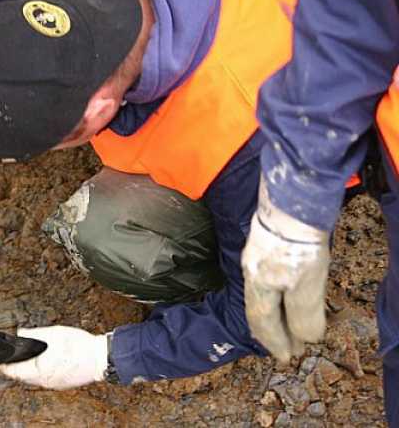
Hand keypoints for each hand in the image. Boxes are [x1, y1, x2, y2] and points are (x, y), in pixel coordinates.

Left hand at [0, 326, 107, 389]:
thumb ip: (33, 333)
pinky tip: (43, 362)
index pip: (15, 372)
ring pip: (35, 379)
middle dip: (16, 368)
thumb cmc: (79, 346)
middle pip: (24, 377)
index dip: (5, 366)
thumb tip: (20, 333)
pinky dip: (40, 372)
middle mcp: (46, 381)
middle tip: (11, 357)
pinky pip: (46, 379)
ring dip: (28, 370)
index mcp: (40, 370)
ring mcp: (55, 384)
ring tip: (26, 357)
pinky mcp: (63, 383)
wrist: (101, 358)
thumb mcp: (53, 333)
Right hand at [241, 176, 330, 362]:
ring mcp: (255, 255)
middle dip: (272, 330)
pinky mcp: (264, 242)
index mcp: (258, 285)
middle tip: (287, 346)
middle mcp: (251, 271)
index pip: (262, 321)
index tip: (286, 357)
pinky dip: (274, 294)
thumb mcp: (306, 284)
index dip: (274, 341)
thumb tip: (307, 338)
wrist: (292, 201)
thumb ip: (304, 314)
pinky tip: (283, 291)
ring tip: (285, 324)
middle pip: (258, 308)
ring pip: (261, 293)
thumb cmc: (297, 245)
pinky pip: (265, 279)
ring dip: (274, 313)